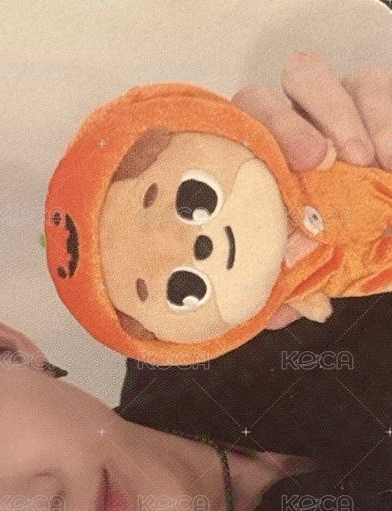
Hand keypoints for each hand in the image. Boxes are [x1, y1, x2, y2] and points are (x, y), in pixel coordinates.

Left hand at [231, 51, 391, 328]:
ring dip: (361, 117)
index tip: (305, 163)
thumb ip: (286, 286)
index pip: (251, 115)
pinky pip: (383, 86)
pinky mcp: (381, 100)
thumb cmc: (328, 247)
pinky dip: (390, 118)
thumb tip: (279, 312)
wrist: (374, 232)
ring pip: (345, 80)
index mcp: (265, 152)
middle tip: (340, 159)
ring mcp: (344, 102)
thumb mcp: (305, 269)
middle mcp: (300, 118)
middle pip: (296, 80)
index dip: (273, 130)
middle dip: (315, 114)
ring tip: (378, 164)